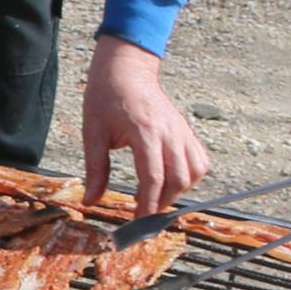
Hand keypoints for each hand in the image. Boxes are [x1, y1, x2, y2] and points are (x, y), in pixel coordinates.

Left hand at [77, 38, 207, 217]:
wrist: (126, 68)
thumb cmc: (106, 97)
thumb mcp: (92, 132)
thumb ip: (95, 169)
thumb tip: (90, 201)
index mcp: (144, 130)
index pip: (153, 177)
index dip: (147, 204)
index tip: (137, 221)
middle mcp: (169, 131)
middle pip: (178, 178)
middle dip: (163, 202)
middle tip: (143, 211)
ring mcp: (181, 130)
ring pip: (194, 172)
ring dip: (178, 191)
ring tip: (156, 196)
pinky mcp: (187, 130)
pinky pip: (200, 160)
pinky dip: (190, 176)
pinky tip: (170, 180)